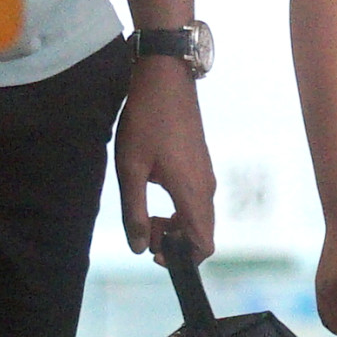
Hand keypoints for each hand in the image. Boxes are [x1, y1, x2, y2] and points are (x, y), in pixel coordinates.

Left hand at [113, 56, 216, 260]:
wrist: (165, 78)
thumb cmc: (146, 120)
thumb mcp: (130, 169)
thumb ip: (134, 212)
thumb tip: (139, 248)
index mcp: (192, 192)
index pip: (203, 245)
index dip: (180, 258)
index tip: (153, 250)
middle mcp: (206, 187)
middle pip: (201, 233)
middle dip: (172, 240)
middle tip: (142, 226)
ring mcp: (205, 174)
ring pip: (197, 216)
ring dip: (173, 223)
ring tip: (143, 209)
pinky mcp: (200, 163)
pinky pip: (195, 199)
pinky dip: (177, 207)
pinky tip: (151, 188)